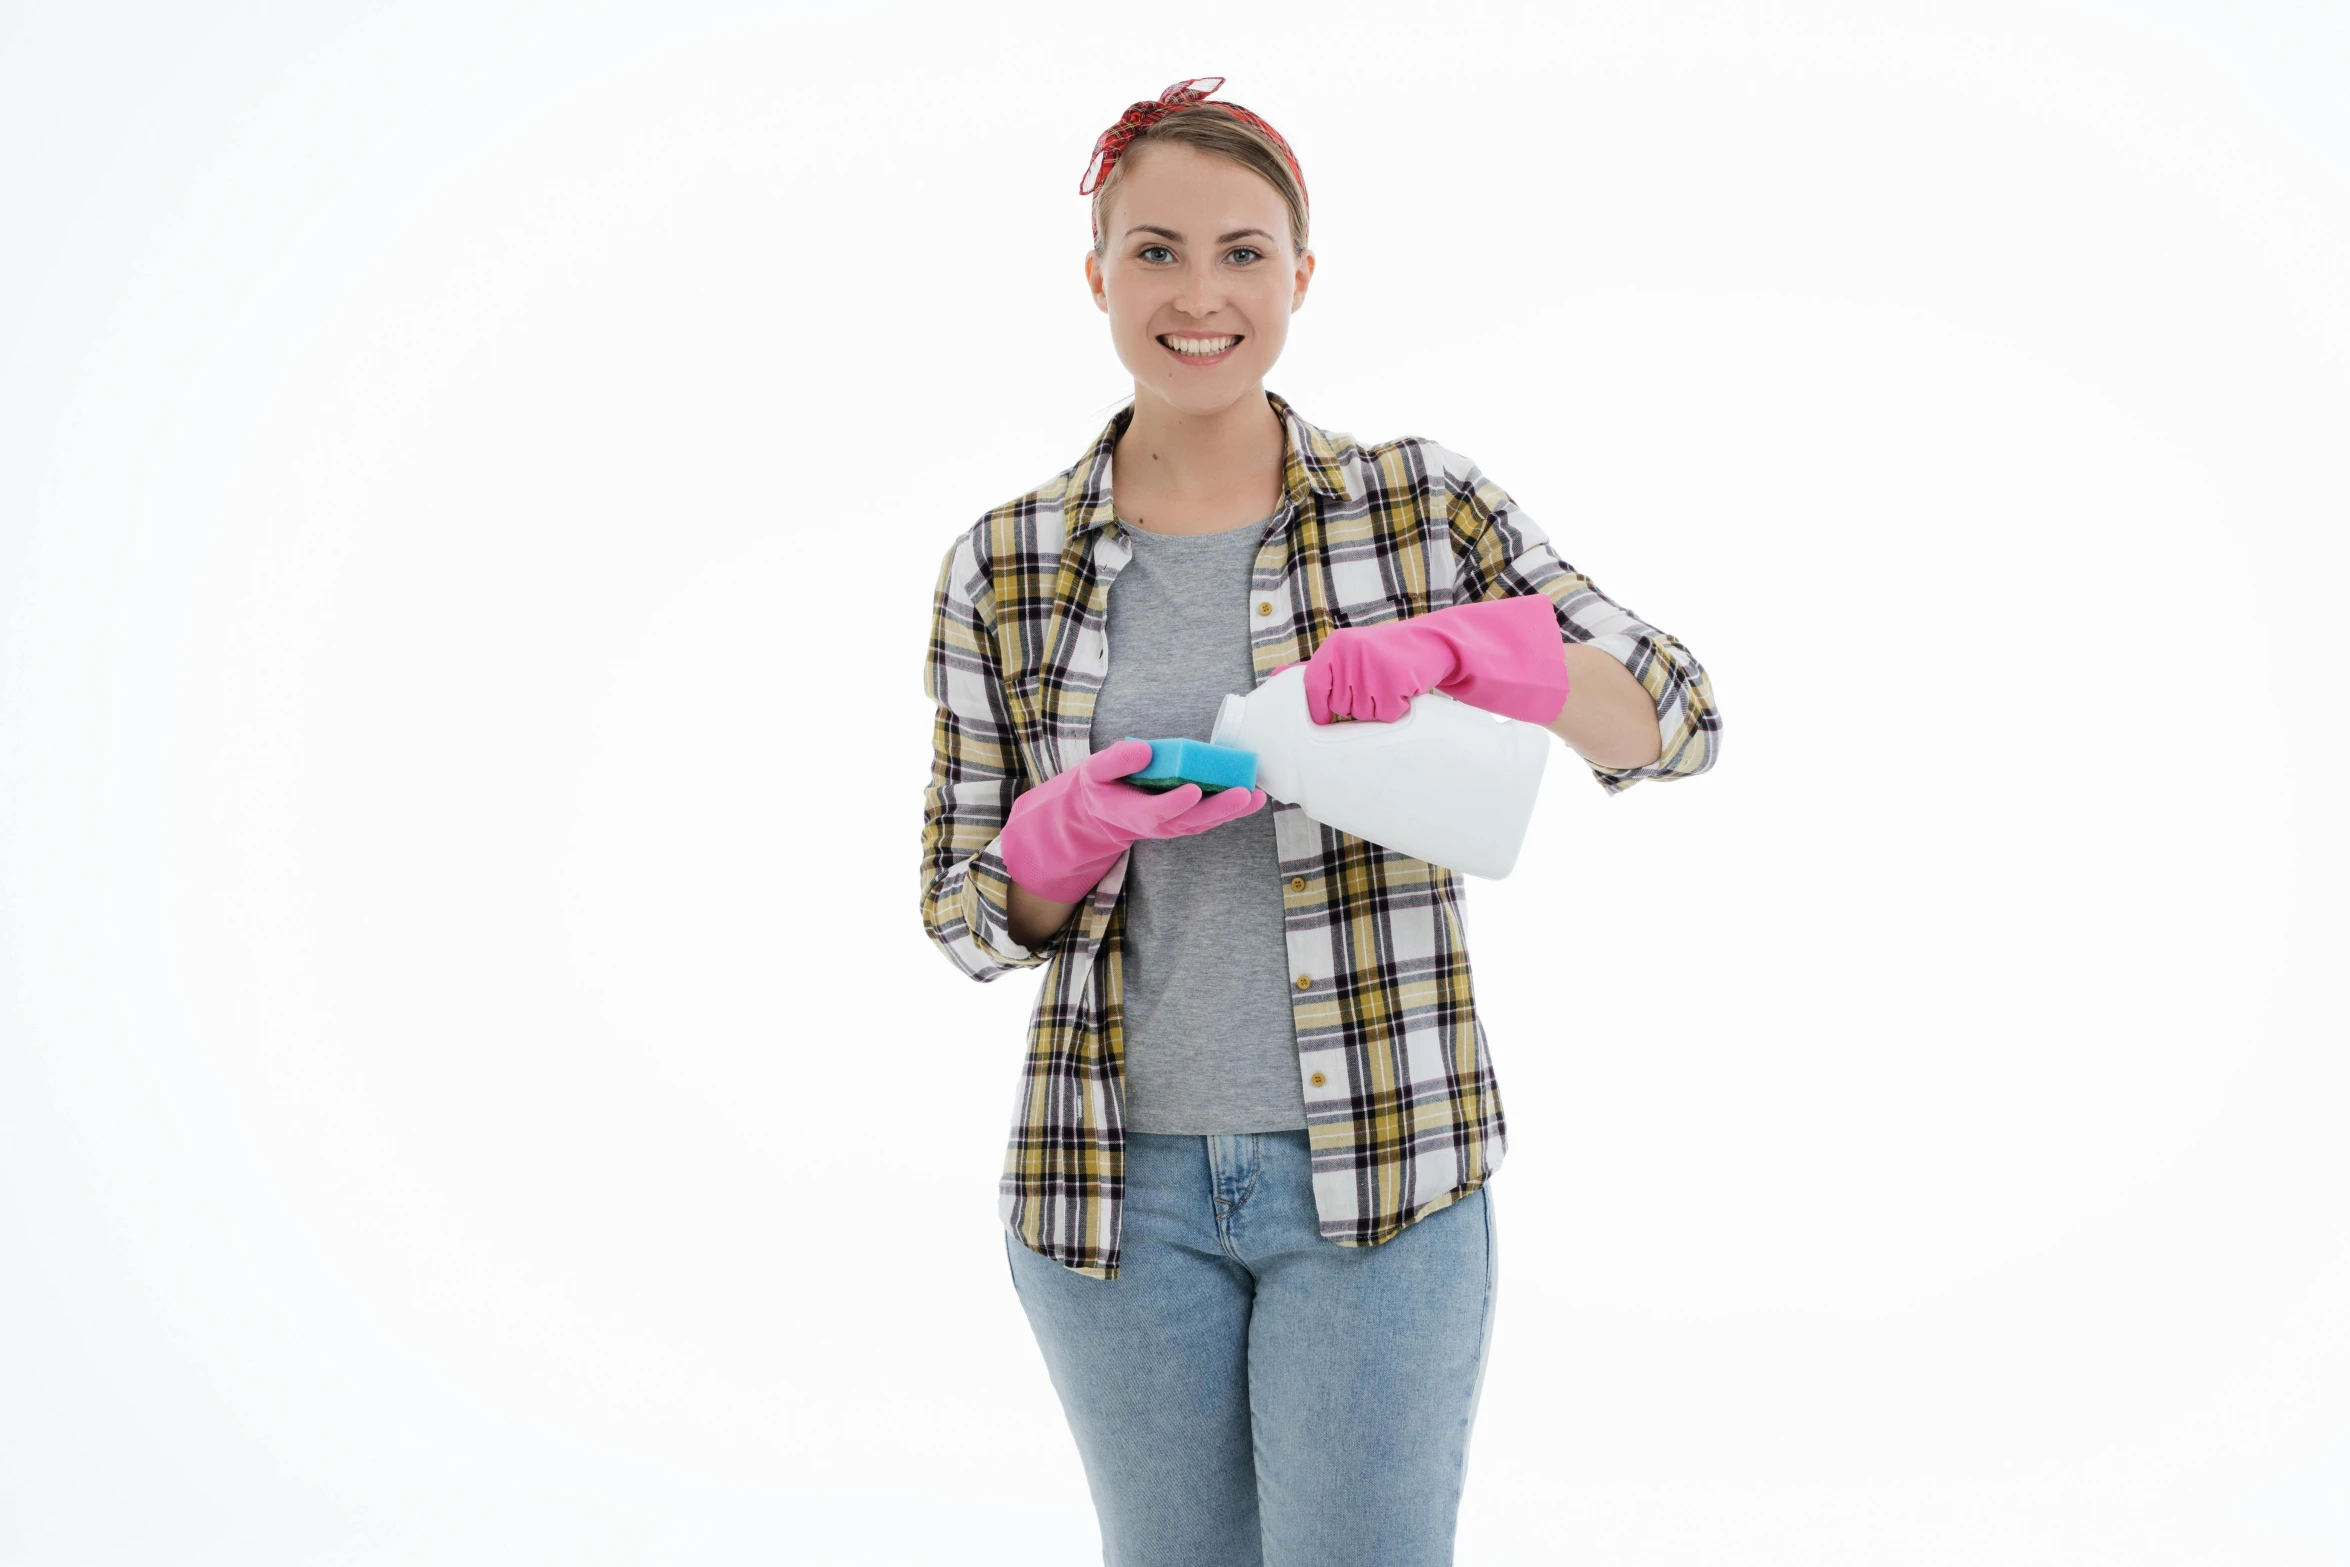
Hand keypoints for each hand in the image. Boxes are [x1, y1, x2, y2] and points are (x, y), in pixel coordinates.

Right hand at [998, 739, 1269, 902]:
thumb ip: (1116, 760)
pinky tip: (1254, 796)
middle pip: (1192, 819)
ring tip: (1256, 796)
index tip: (1193, 789)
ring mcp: (1177, 824)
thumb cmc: (1103, 788)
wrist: (1107, 814)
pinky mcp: (1189, 819)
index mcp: (1134, 813)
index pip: (1158, 811)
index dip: (1175, 802)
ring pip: (1207, 820)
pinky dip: (1234, 809)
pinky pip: (1213, 817)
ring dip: (1233, 810)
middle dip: (1219, 808)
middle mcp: (1160, 824)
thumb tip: (1145, 750)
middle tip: (1242, 794)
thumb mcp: (1095, 771)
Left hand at [1278, 594, 1570, 725]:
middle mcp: (1348, 653)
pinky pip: (1386, 716)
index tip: (1324, 719)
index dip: (1319, 707)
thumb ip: (1324, 671)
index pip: (1313, 685)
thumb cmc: (1389, 656)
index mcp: (1335, 646)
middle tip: (1377, 687)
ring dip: (1379, 710)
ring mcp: (1370, 666)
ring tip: (1391, 686)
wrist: (1433, 643)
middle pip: (1341, 706)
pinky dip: (1397, 711)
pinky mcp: (1392, 680)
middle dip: (1359, 707)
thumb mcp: (1352, 654)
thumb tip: (1281, 683)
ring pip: (1363, 715)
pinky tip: (1404, 691)